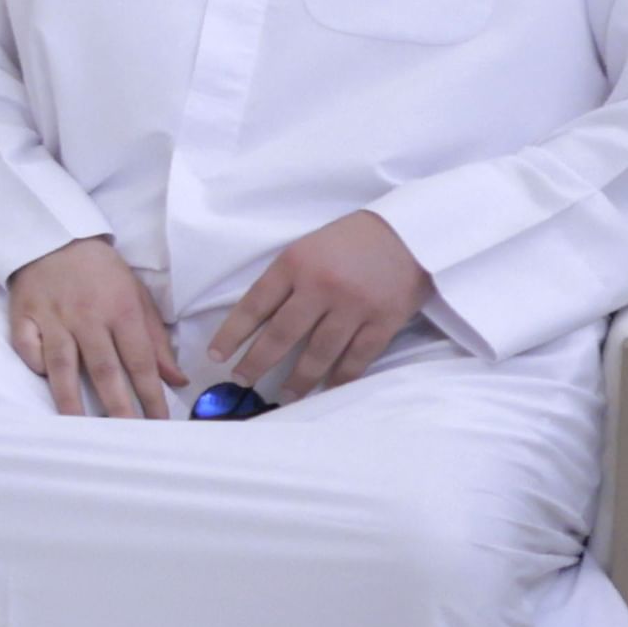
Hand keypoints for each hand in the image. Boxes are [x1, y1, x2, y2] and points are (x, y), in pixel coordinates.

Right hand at [5, 234, 188, 417]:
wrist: (55, 237)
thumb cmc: (102, 272)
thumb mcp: (138, 297)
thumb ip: (156, 340)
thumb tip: (177, 379)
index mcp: (122, 311)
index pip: (140, 362)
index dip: (151, 395)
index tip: (160, 424)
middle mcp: (87, 317)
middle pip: (103, 368)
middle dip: (117, 406)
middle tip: (126, 436)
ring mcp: (52, 317)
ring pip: (62, 364)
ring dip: (70, 398)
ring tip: (78, 428)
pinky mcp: (23, 314)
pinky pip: (26, 344)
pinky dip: (34, 361)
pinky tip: (43, 376)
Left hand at [205, 208, 430, 406]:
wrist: (412, 232)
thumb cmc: (351, 240)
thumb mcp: (307, 248)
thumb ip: (286, 281)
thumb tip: (258, 322)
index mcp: (295, 263)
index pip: (254, 305)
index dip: (232, 334)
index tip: (216, 355)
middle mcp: (321, 286)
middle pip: (281, 334)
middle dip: (257, 363)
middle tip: (242, 380)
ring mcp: (354, 306)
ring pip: (318, 353)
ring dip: (298, 379)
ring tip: (284, 395)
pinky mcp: (384, 321)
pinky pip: (356, 358)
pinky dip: (340, 378)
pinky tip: (327, 389)